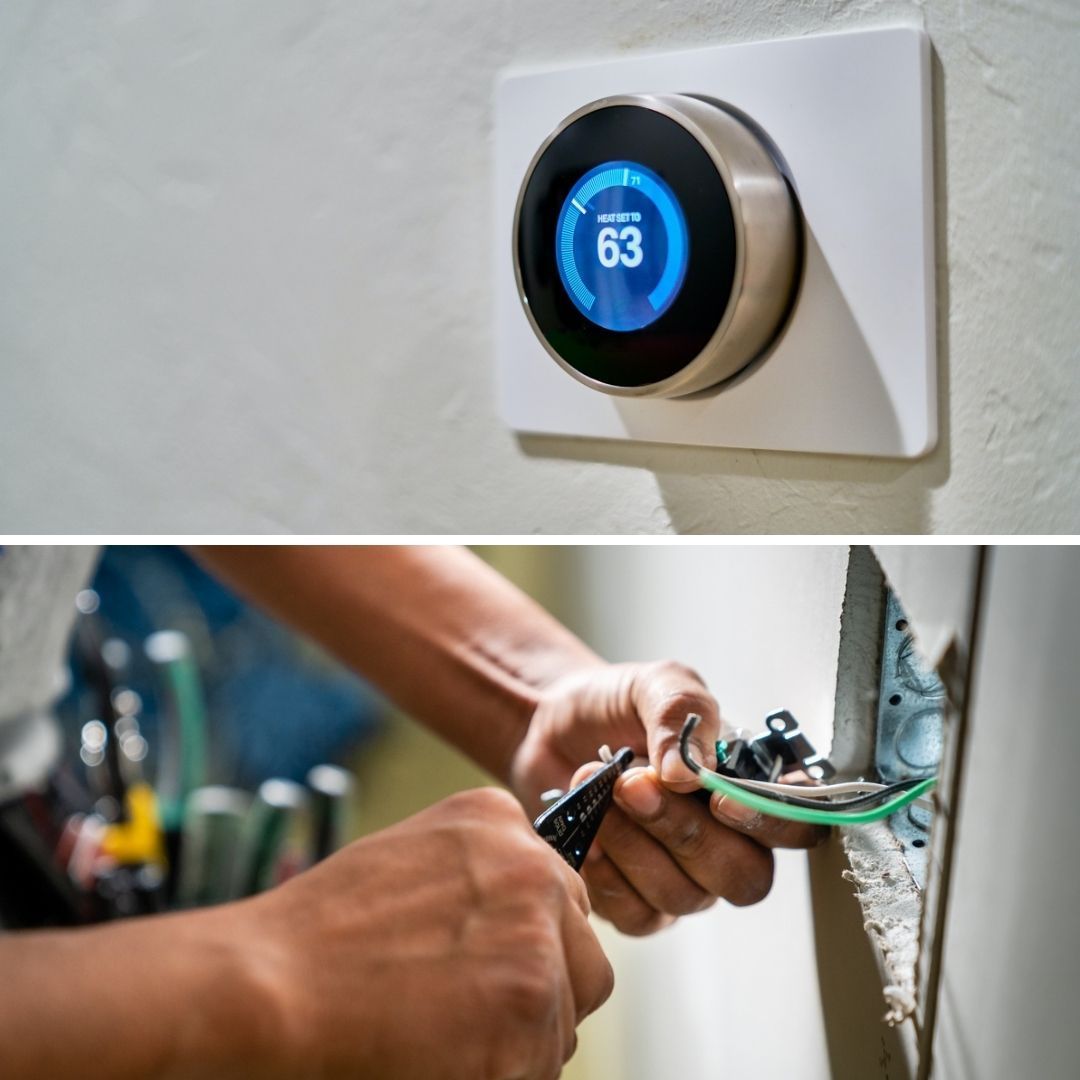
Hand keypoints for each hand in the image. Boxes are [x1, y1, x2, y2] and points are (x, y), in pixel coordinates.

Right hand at [231, 788, 612, 1079]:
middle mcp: (533, 872)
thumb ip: (482, 874)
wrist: (269, 985)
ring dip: (522, 1040)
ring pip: (564, 1019)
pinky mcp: (530, 1016)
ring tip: (444, 1034)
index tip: (490, 964)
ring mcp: (537, 942)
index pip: (561, 895)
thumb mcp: (413, 858)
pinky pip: (541, 1066)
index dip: (532, 942)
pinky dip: (502, 1074)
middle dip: (544, 991)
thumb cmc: (323, 930)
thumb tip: (529, 918)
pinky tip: (444, 1057)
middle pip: (583, 956)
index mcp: (500, 821)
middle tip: (478, 1014)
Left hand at [510, 661, 826, 934]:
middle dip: (684, 833)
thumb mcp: (656, 685)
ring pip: (684, 896)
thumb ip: (682, 716)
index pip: (798, 824)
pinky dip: (606, 874)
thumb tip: (690, 775)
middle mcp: (729, 841)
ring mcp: (686, 878)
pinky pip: (638, 915)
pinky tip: (587, 834)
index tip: (718, 799)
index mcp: (750, 785)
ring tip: (597, 792)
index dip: (771, 823)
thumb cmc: (617, 704)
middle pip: (745, 876)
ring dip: (634, 844)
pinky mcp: (637, 903)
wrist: (550, 724)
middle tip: (631, 785)